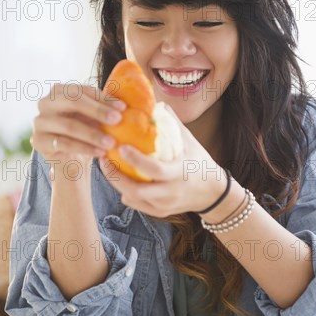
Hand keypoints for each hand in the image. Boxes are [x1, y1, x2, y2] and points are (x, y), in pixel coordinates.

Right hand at [31, 83, 125, 164]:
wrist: (71, 160)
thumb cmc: (85, 134)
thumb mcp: (95, 118)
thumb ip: (104, 107)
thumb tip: (126, 101)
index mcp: (59, 91)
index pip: (82, 90)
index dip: (103, 98)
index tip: (123, 108)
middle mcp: (46, 103)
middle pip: (72, 102)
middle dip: (98, 111)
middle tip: (118, 120)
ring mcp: (40, 122)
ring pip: (69, 126)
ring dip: (93, 134)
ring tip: (112, 142)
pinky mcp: (38, 141)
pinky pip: (64, 144)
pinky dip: (85, 148)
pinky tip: (101, 153)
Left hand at [99, 105, 226, 216]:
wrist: (212, 192)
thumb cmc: (199, 162)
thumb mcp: (190, 142)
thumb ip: (173, 124)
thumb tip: (157, 103)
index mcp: (179, 173)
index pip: (154, 169)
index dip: (136, 160)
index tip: (121, 147)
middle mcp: (170, 192)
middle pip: (137, 191)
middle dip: (115, 177)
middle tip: (103, 159)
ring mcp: (164, 205)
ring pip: (134, 199)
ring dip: (117, 184)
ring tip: (107, 166)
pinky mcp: (160, 212)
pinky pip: (137, 205)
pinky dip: (126, 194)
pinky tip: (119, 180)